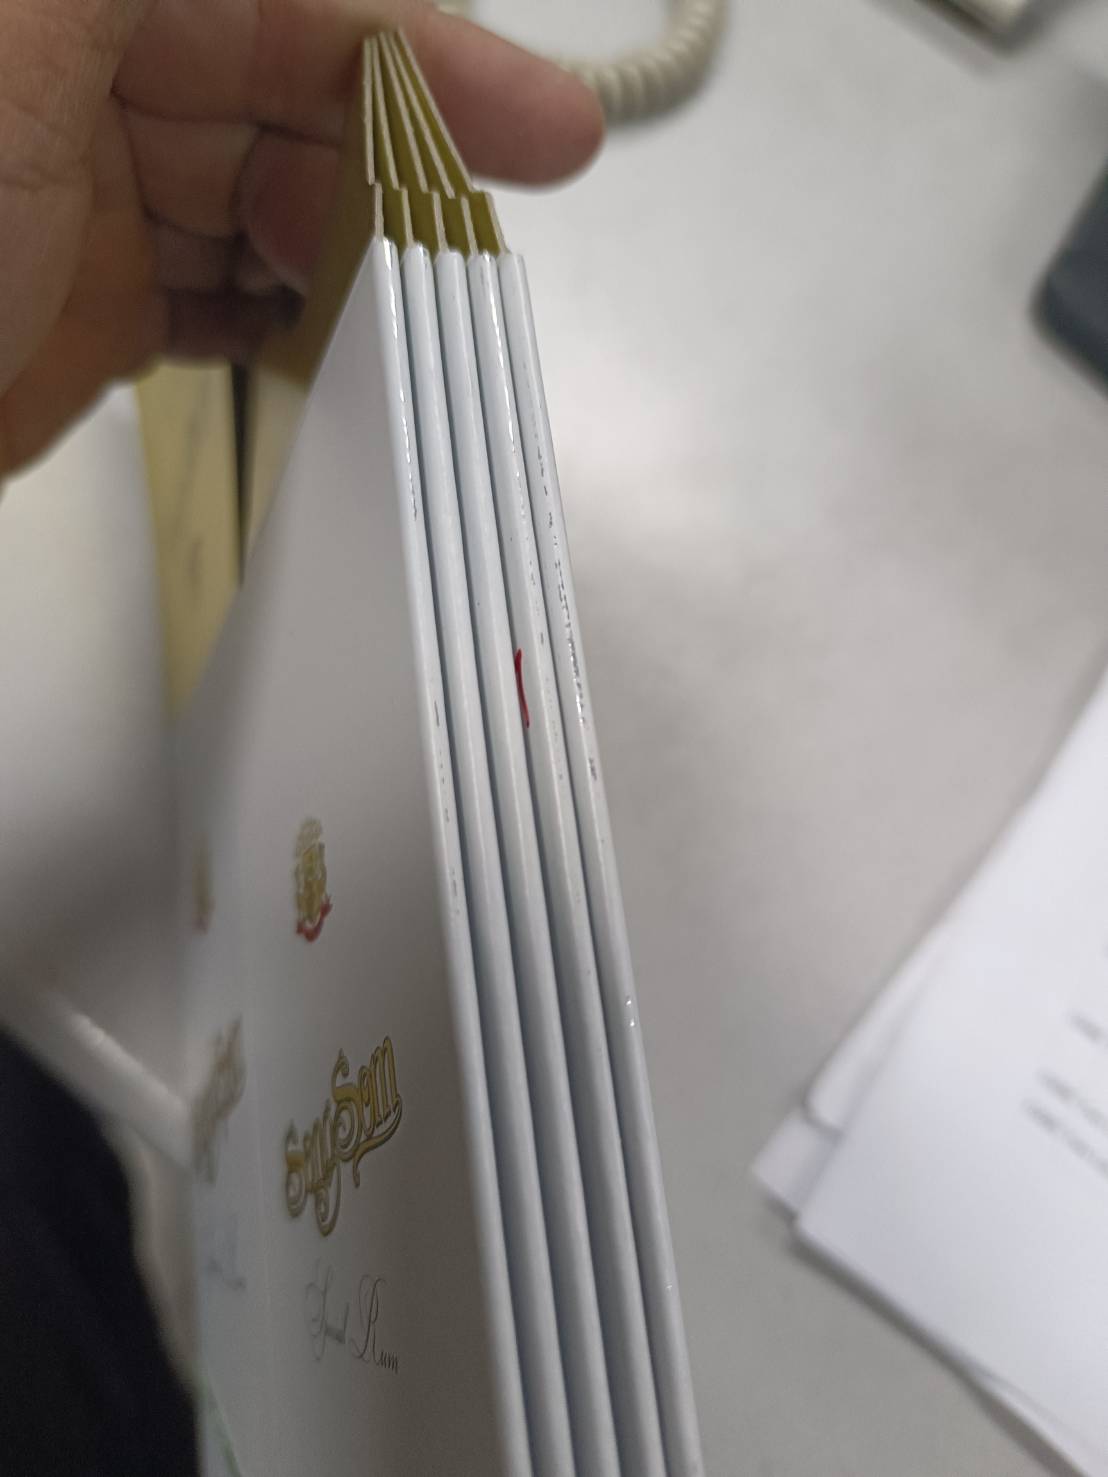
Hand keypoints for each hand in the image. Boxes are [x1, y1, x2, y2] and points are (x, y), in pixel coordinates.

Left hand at [0, 0, 602, 475]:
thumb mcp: (14, 27)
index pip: (291, 2)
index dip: (427, 51)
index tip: (541, 126)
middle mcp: (74, 75)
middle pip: (293, 96)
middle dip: (396, 165)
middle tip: (472, 248)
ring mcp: (81, 200)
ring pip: (269, 203)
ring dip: (357, 254)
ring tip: (423, 309)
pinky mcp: (84, 312)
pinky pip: (225, 298)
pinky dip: (291, 321)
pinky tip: (340, 347)